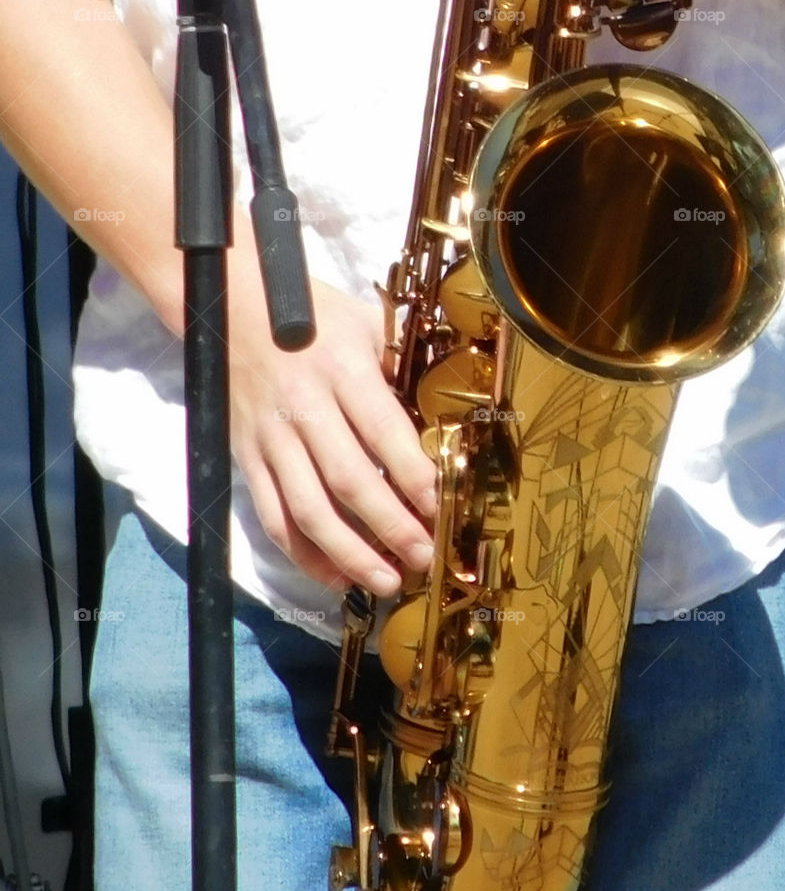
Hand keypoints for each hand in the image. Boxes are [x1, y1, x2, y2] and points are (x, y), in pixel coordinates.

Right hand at [227, 275, 436, 597]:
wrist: (231, 309)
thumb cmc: (313, 315)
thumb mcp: (364, 322)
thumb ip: (400, 362)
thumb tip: (447, 408)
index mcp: (341, 369)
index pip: (384, 432)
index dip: (416, 477)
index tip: (443, 509)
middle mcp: (305, 407)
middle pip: (350, 480)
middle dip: (392, 527)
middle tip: (424, 558)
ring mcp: (271, 437)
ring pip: (309, 509)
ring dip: (350, 554)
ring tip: (386, 581)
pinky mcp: (248, 458)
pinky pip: (273, 516)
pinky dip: (302, 554)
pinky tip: (335, 576)